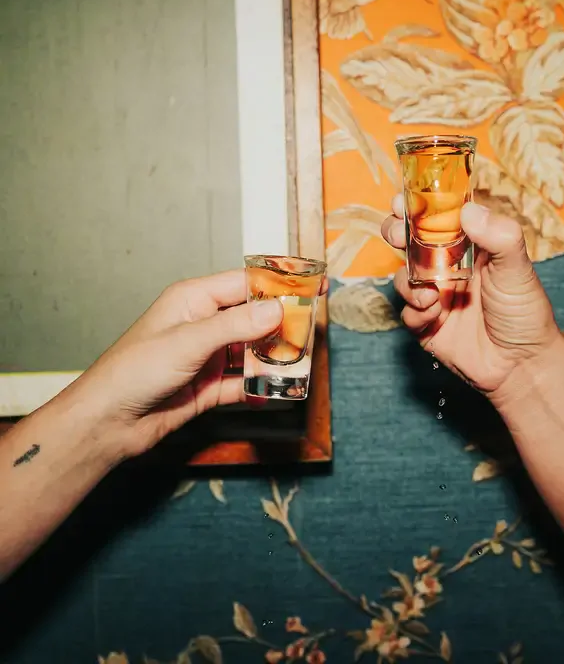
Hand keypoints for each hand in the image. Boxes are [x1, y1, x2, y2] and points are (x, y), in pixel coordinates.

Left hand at [66, 269, 320, 458]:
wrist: (108, 424)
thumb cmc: (134, 371)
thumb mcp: (188, 342)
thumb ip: (235, 326)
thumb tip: (277, 310)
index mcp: (195, 300)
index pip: (246, 284)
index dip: (280, 284)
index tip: (312, 286)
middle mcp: (204, 324)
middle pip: (255, 318)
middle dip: (283, 324)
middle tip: (312, 331)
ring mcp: (209, 356)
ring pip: (253, 350)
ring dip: (275, 357)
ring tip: (301, 363)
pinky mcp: (210, 386)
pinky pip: (244, 382)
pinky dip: (261, 385)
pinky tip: (277, 390)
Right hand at [381, 194, 559, 401]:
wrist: (520, 365)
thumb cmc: (525, 312)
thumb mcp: (518, 269)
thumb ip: (499, 236)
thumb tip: (469, 209)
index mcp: (471, 246)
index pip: (439, 216)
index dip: (418, 206)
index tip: (401, 199)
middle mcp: (448, 267)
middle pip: (410, 241)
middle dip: (396, 233)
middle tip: (396, 234)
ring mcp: (435, 295)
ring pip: (403, 276)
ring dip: (408, 280)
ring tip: (430, 294)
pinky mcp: (426, 324)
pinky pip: (406, 312)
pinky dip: (416, 312)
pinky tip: (435, 316)